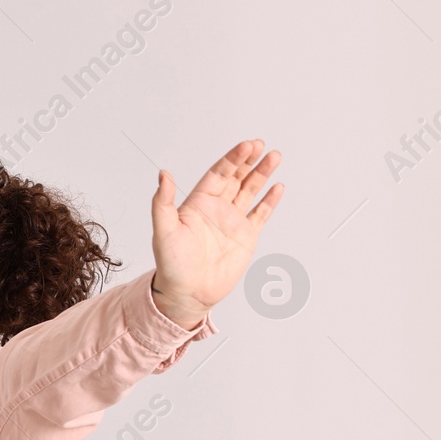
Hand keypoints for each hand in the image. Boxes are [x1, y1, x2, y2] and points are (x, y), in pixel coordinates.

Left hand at [149, 140, 284, 328]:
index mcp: (197, 204)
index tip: (246, 146)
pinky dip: (269, 201)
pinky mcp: (245, 237)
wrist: (187, 294)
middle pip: (236, 177)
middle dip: (248, 160)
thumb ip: (163, 202)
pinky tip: (277, 187)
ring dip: (262, 174)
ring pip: (250, 191)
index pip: (218, 174)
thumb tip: (162, 174)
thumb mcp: (163, 231)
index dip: (232, 159)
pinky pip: (260, 214)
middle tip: (260, 145)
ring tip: (274, 157)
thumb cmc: (171, 265)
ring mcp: (232, 222)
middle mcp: (216, 209)